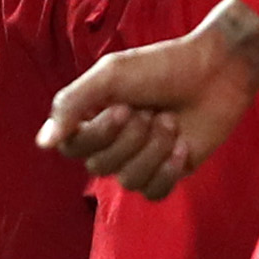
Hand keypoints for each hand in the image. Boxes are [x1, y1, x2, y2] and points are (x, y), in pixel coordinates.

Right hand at [44, 0, 258, 201]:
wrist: (215, 70)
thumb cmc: (162, 66)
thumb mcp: (111, 75)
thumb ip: (72, 105)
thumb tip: (43, 143)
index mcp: (91, 117)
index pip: (71, 147)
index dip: (98, 134)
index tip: (123, 107)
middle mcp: (110, 142)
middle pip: (100, 166)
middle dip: (131, 138)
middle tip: (151, 111)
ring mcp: (139, 159)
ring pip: (129, 181)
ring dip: (154, 149)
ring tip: (172, 121)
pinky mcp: (167, 172)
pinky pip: (154, 192)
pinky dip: (168, 170)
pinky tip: (183, 146)